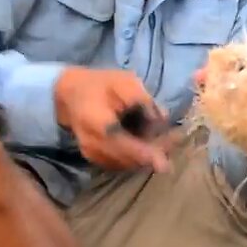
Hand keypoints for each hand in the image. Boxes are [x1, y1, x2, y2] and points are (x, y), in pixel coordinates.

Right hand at [54, 67, 176, 171]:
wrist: (70, 94)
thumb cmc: (100, 85)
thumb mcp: (125, 82)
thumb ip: (144, 101)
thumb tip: (164, 120)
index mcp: (98, 126)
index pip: (125, 147)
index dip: (147, 156)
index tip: (166, 164)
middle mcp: (94, 146)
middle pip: (130, 159)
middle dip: (154, 153)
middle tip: (176, 141)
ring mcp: (94, 156)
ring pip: (128, 164)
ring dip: (148, 155)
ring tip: (168, 140)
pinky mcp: (98, 159)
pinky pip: (123, 163)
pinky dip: (138, 156)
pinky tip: (151, 143)